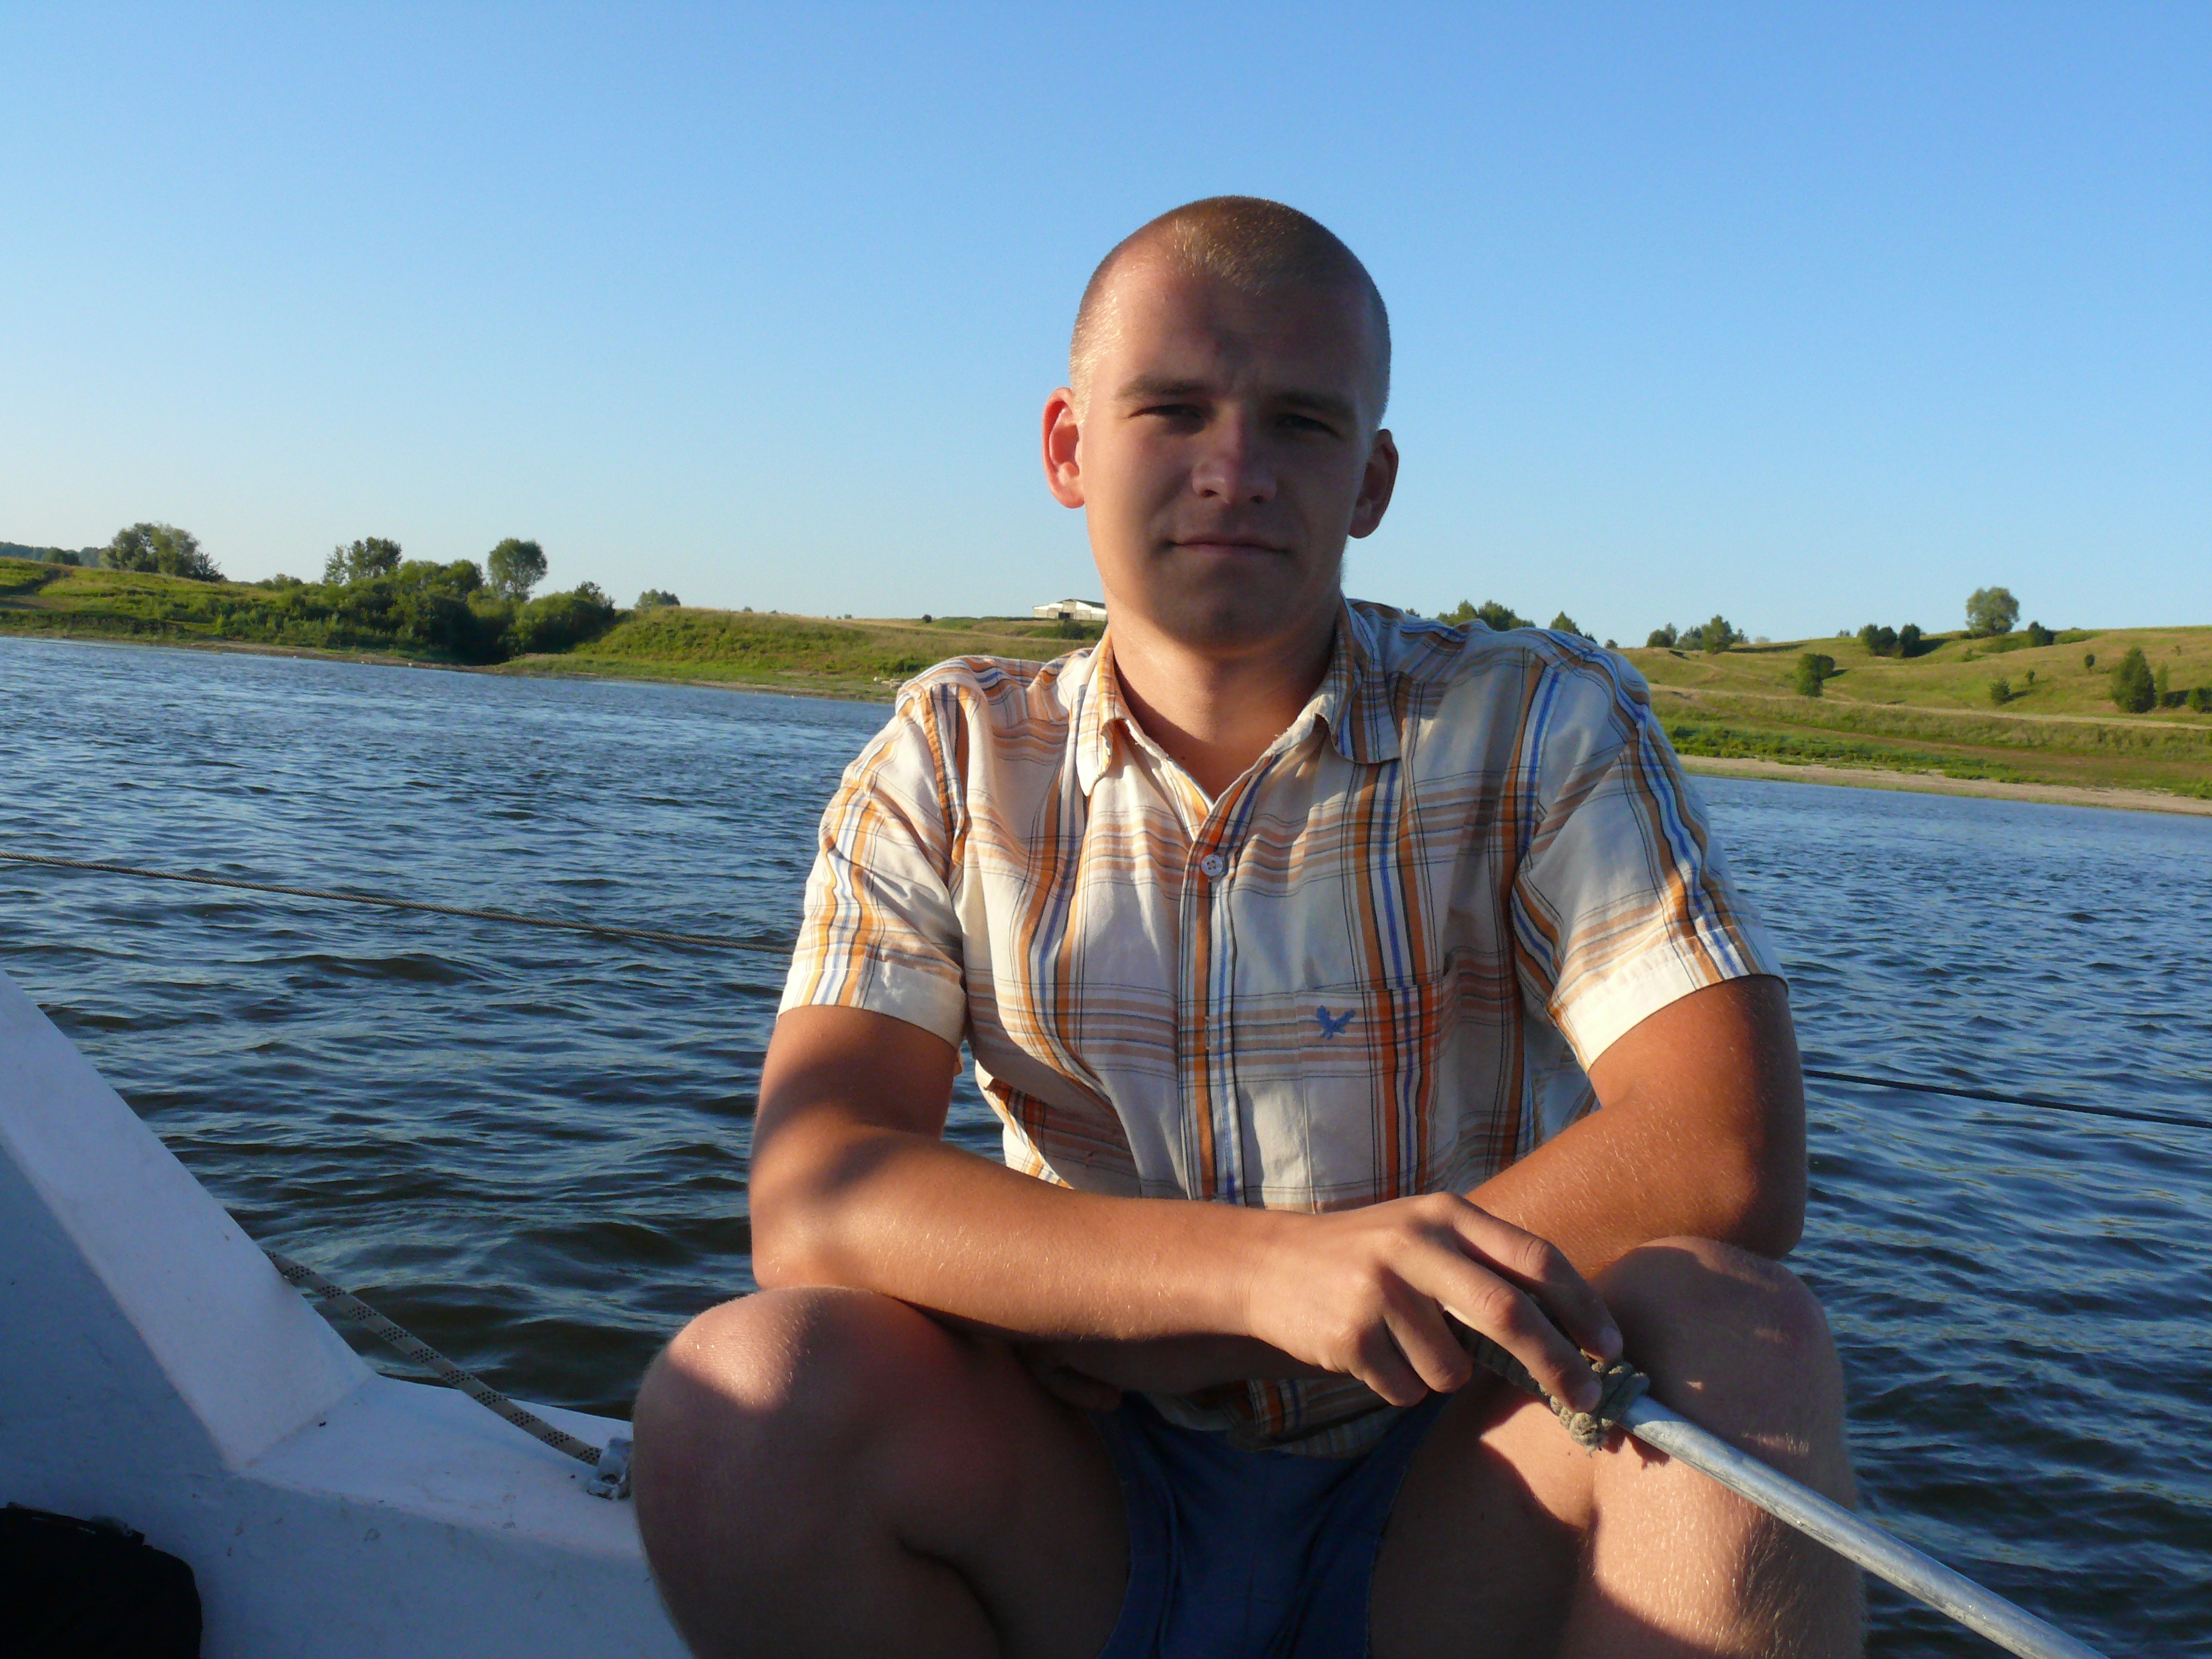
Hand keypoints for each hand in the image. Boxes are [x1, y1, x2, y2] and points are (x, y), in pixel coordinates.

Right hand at [1241, 1195, 1620, 1409]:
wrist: (1269, 1266)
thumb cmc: (1370, 1259)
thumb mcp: (1427, 1237)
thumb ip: (1487, 1267)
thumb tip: (1573, 1334)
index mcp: (1446, 1213)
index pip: (1535, 1258)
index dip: (1583, 1306)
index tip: (1615, 1347)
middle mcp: (1416, 1242)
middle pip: (1509, 1313)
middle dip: (1557, 1363)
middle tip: (1586, 1399)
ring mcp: (1379, 1288)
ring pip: (1453, 1370)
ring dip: (1443, 1376)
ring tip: (1406, 1345)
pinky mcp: (1350, 1332)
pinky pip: (1406, 1390)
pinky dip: (1399, 1387)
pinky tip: (1370, 1354)